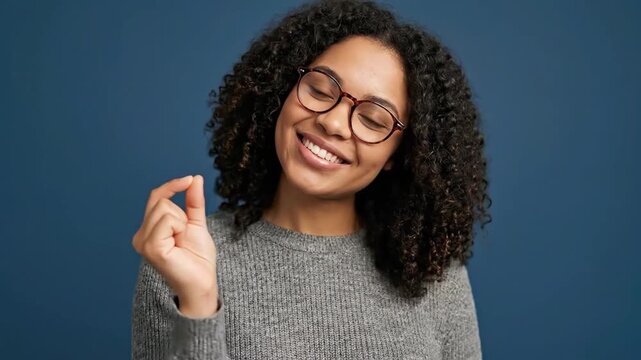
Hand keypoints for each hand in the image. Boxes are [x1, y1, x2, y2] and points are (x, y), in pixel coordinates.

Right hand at [132, 175, 218, 314]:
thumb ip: (193, 201)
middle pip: (161, 201)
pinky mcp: (151, 247)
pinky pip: (167, 220)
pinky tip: (179, 243)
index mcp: (148, 230)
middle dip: (182, 214)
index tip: (190, 179)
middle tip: (185, 236)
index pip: (156, 197)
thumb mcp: (196, 223)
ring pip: (164, 208)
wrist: (203, 282)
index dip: (173, 185)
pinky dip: (180, 227)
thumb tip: (195, 178)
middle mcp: (141, 236)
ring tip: (182, 242)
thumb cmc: (198, 258)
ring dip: (182, 222)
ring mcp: (143, 242)